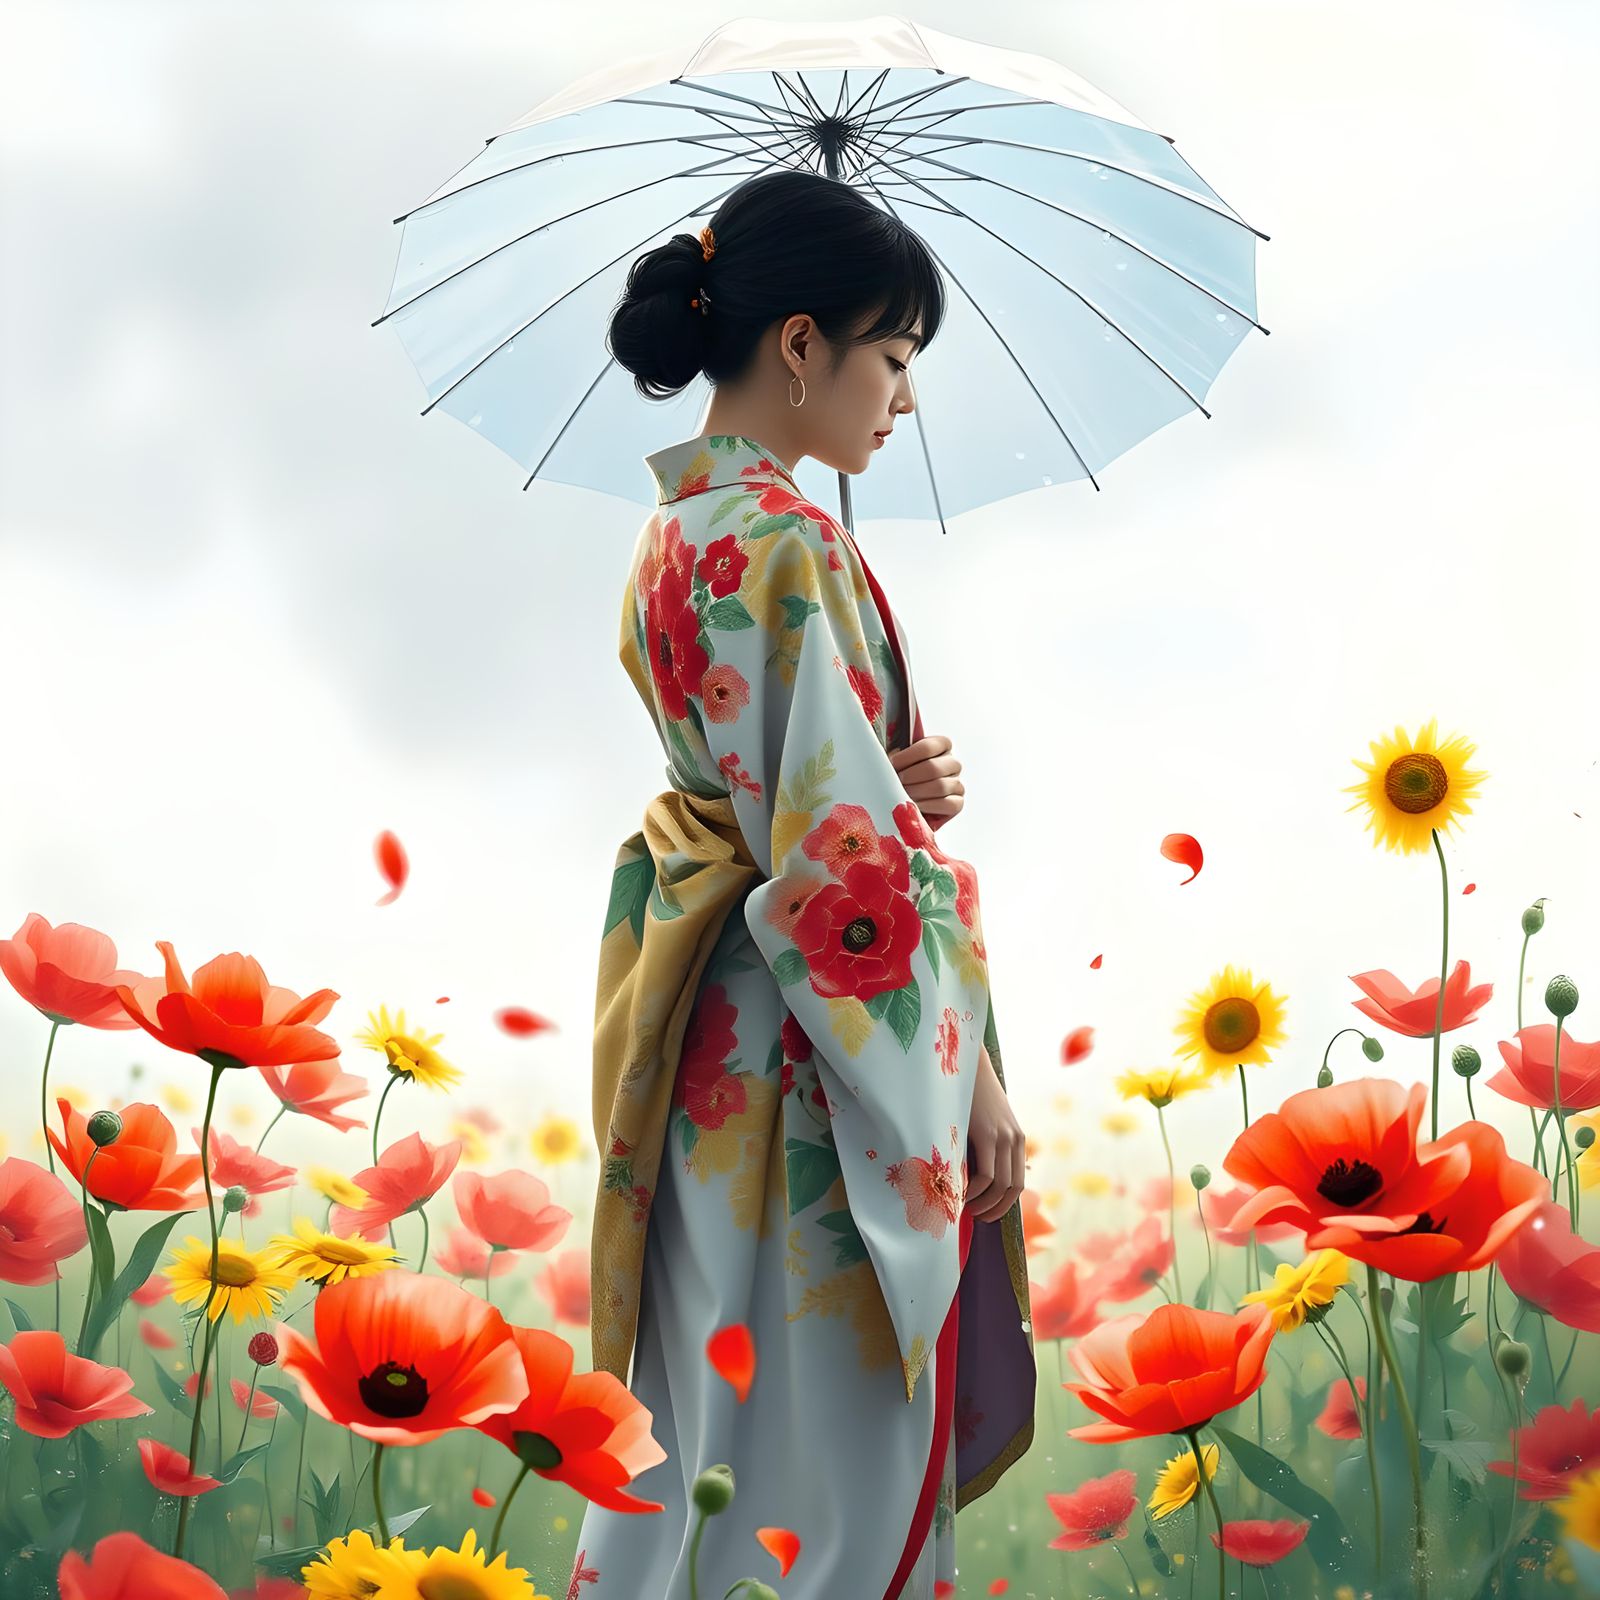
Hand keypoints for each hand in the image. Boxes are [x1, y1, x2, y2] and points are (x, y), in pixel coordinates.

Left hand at [889, 733, 963, 821]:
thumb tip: (893, 741)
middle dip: (910, 777)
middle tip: (896, 783)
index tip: (892, 764)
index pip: (928, 747)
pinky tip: (916, 806)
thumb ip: (897, 746)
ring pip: (940, 786)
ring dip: (917, 792)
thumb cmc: (900, 774)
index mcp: (941, 745)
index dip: (907, 756)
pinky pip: (948, 804)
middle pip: (934, 768)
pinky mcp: (958, 803)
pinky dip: (929, 806)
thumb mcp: (898, 758)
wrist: (904, 800)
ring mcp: (957, 783)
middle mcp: (953, 763)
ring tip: (902, 795)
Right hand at [963, 1044, 1025, 1223]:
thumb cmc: (967, 1094)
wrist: (965, 1064)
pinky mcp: (987, 1135)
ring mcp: (1003, 1137)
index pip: (1018, 1182)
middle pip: (1013, 1188)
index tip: (987, 1212)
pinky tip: (961, 1192)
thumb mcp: (984, 1121)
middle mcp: (1015, 1139)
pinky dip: (974, 1190)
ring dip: (984, 1203)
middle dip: (996, 1209)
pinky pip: (986, 1175)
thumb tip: (975, 1175)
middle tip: (977, 1217)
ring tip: (966, 1208)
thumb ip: (986, 1144)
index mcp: (1017, 1138)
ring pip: (1000, 1185)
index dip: (1004, 1204)